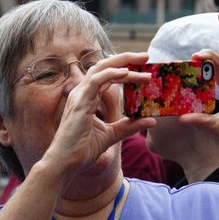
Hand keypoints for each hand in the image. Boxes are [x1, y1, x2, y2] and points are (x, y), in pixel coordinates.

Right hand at [43, 52, 155, 174]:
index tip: (144, 68)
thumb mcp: (112, 135)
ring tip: (143, 62)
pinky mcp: (80, 102)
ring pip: (102, 69)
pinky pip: (96, 81)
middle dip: (126, 58)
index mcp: (87, 97)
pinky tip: (127, 73)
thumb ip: (129, 126)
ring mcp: (80, 95)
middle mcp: (82, 92)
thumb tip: (151, 120)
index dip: (125, 69)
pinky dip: (112, 74)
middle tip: (146, 57)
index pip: (107, 76)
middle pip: (104, 65)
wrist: (66, 162)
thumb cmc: (82, 150)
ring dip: (124, 63)